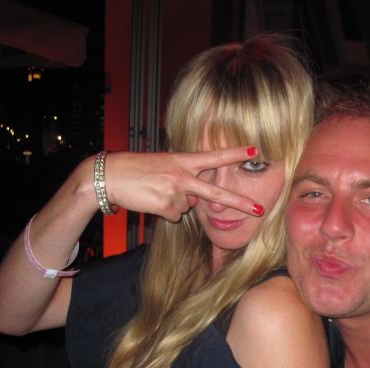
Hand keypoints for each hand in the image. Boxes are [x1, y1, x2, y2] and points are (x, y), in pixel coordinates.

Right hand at [99, 147, 262, 221]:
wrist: (110, 176)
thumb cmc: (137, 170)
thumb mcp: (164, 166)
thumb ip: (184, 179)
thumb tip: (195, 200)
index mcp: (183, 161)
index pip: (214, 156)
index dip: (235, 153)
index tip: (254, 150)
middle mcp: (182, 175)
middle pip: (216, 192)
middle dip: (240, 203)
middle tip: (259, 210)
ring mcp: (174, 191)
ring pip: (188, 207)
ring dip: (174, 203)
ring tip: (155, 191)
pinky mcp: (165, 206)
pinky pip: (174, 215)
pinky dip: (164, 211)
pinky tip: (151, 200)